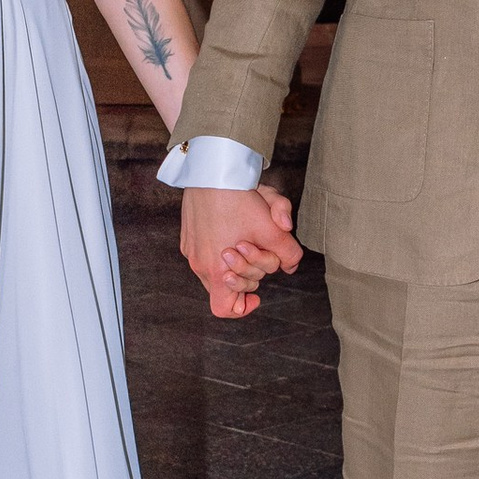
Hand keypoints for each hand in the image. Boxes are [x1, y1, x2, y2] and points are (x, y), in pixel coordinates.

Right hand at [180, 183, 299, 321]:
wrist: (211, 170)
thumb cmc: (239, 199)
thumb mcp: (274, 228)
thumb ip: (289, 253)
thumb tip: (291, 266)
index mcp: (218, 271)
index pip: (225, 308)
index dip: (242, 307)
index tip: (256, 293)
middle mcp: (200, 264)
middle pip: (227, 286)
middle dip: (248, 274)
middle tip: (257, 250)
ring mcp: (191, 250)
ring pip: (216, 269)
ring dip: (235, 260)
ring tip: (245, 236)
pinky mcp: (187, 236)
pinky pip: (205, 252)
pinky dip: (220, 247)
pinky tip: (231, 225)